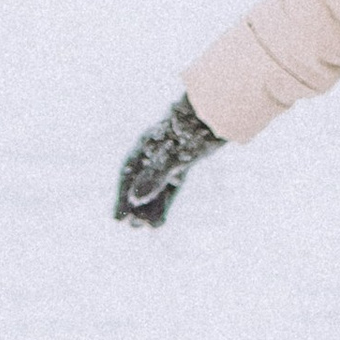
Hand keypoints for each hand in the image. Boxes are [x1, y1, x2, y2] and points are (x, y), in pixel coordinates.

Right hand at [115, 93, 222, 226]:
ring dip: (150, 206)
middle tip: (132, 226)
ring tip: (146, 228)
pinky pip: (170, 185)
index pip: (129, 175)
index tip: (118, 219)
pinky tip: (162, 219)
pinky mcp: (184, 161)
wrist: (221, 111)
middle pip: (140, 181)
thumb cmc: (196, 130)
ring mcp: (170, 155)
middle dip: (135, 205)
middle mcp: (155, 150)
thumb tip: (135, 199)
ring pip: (155, 185)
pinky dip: (165, 201)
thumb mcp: (175, 156)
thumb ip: (155, 176)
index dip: (122, 197)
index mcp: (146, 144)